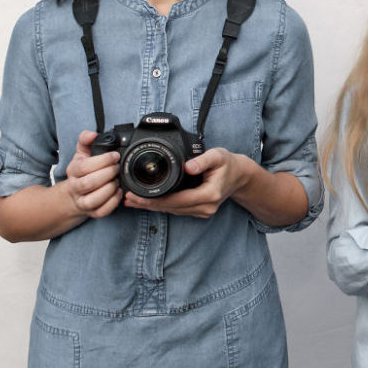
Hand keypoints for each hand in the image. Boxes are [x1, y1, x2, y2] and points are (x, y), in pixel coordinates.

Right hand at [65, 130, 122, 217]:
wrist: (74, 195)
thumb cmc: (82, 172)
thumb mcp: (82, 154)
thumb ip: (86, 141)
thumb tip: (91, 134)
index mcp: (74, 171)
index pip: (84, 167)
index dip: (102, 161)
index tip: (115, 156)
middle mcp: (76, 188)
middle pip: (89, 183)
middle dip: (108, 173)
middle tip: (117, 167)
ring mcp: (83, 202)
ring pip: (94, 200)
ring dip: (110, 188)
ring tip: (117, 180)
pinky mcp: (92, 213)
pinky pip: (102, 211)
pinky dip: (113, 202)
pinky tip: (119, 192)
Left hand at [124, 147, 242, 217]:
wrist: (240, 175)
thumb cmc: (228, 164)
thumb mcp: (218, 155)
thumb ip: (203, 160)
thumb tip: (188, 166)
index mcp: (209, 194)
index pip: (176, 200)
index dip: (155, 199)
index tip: (137, 195)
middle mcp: (205, 207)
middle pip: (171, 208)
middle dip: (148, 204)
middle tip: (127, 198)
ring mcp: (203, 211)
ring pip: (172, 211)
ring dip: (152, 207)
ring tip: (132, 200)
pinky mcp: (199, 211)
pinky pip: (177, 210)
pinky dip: (162, 206)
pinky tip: (149, 202)